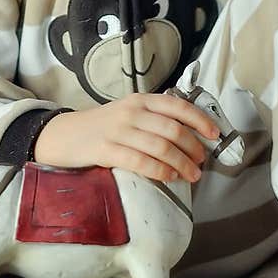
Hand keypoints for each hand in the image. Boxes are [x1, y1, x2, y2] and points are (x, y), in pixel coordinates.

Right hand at [32, 90, 220, 182]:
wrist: (64, 135)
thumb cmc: (101, 127)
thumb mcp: (128, 113)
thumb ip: (153, 118)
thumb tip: (188, 135)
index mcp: (140, 100)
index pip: (177, 106)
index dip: (199, 120)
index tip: (214, 134)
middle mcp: (131, 112)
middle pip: (173, 129)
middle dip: (193, 148)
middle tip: (201, 162)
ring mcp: (118, 130)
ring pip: (161, 147)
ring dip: (182, 163)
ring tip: (192, 175)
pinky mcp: (106, 150)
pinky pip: (141, 162)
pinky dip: (160, 171)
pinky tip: (170, 177)